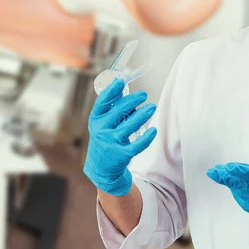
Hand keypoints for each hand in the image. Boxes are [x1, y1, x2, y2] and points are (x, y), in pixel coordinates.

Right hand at [83, 78, 156, 195]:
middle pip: (118, 111)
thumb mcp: (102, 124)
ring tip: (152, 107)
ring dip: (142, 115)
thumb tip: (123, 89)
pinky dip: (147, 137)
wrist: (101, 167)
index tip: (121, 80)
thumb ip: (111, 109)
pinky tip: (153, 130)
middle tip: (143, 95)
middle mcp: (101, 130)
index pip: (102, 102)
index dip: (112, 90)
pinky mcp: (122, 154)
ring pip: (130, 126)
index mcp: (95, 120)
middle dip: (132, 101)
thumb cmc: (104, 139)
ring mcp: (111, 142)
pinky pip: (138, 144)